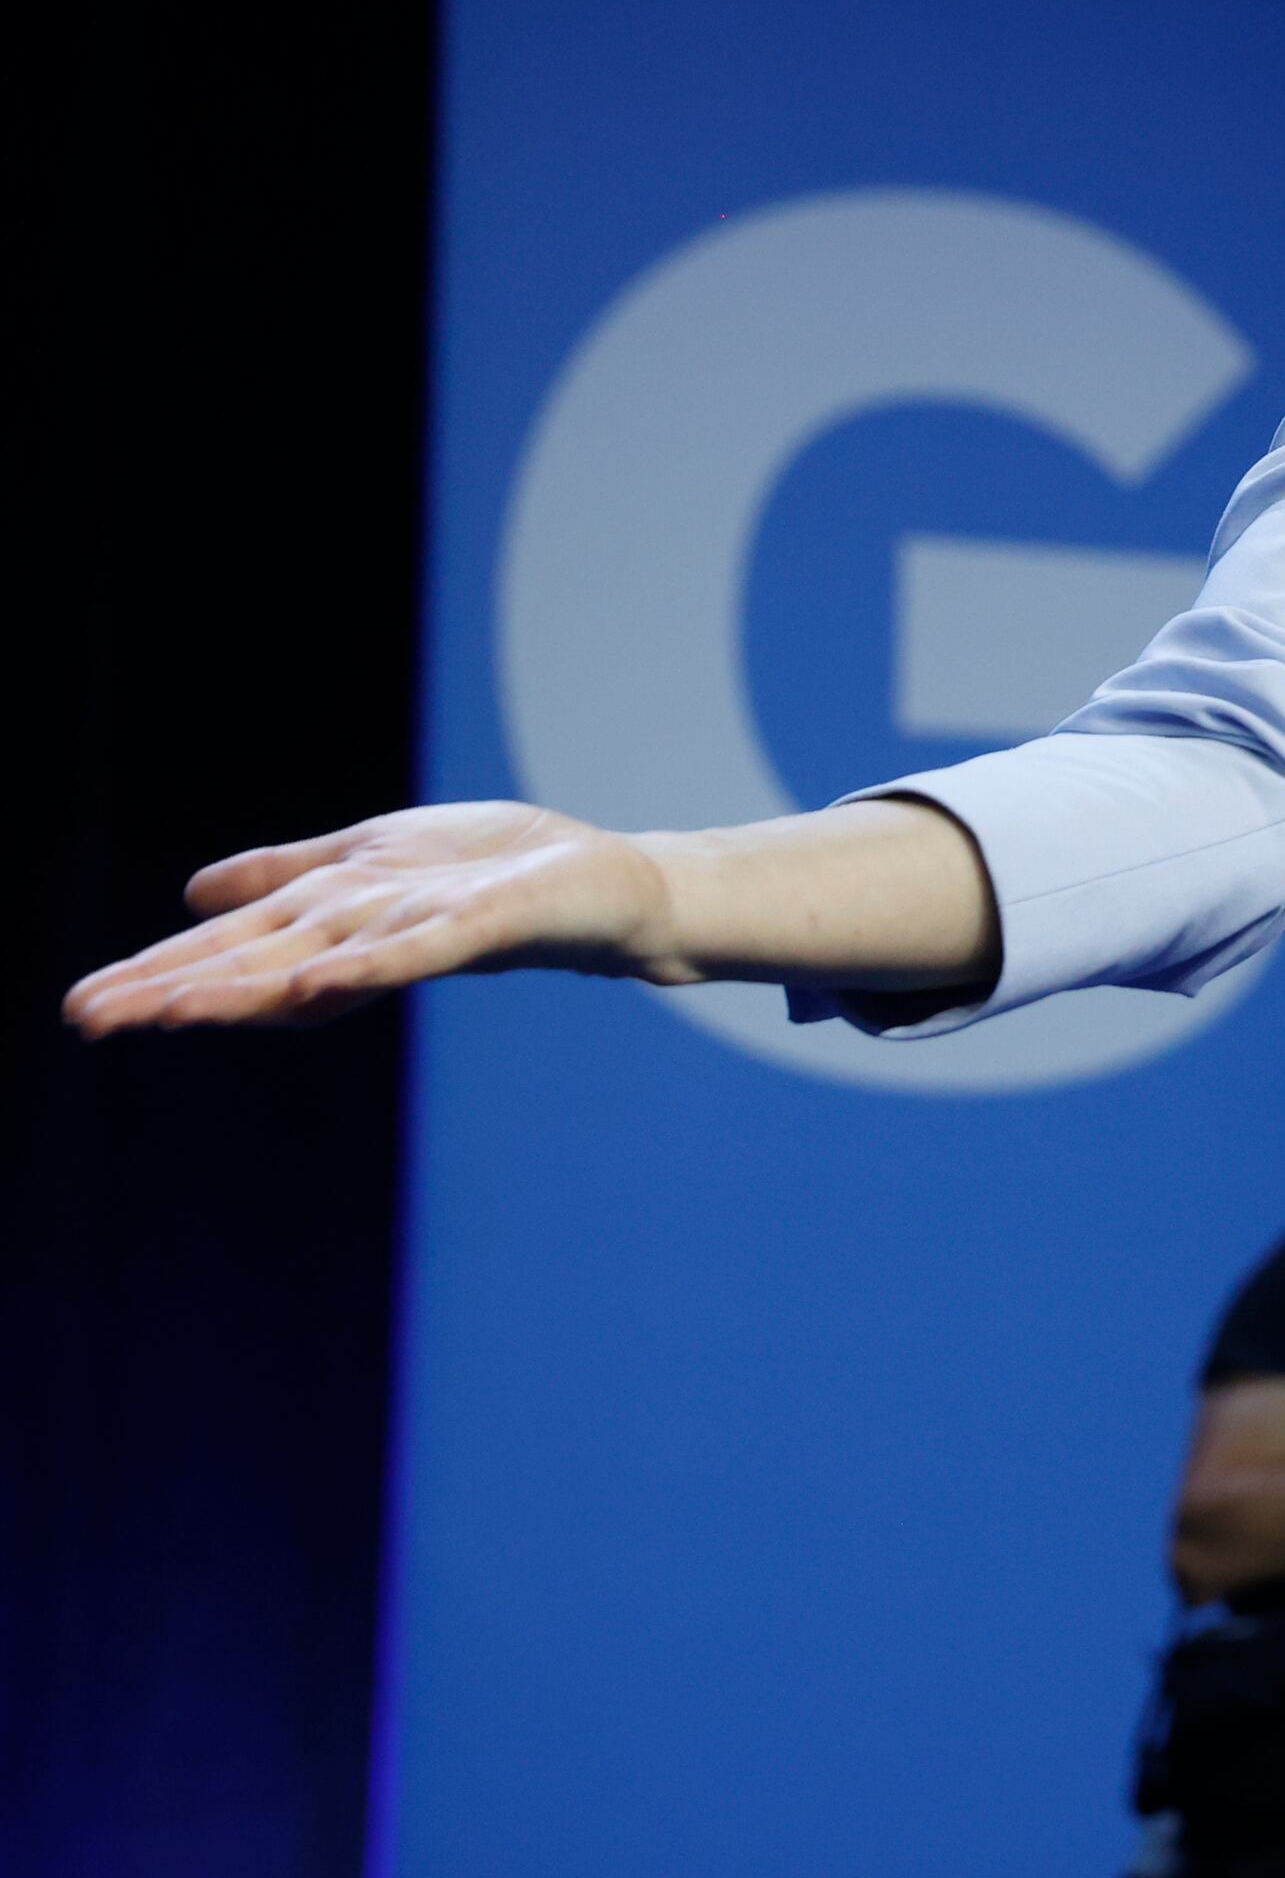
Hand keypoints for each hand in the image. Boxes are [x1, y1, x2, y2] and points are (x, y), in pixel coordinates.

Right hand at [62, 804, 681, 1036]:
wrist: (612, 890)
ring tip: (167, 1009)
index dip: (159, 975)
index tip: (81, 1006)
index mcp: (336, 918)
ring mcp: (422, 935)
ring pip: (317, 965)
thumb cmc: (501, 872)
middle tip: (86, 1021)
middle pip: (257, 967)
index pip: (232, 949)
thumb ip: (291, 877)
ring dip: (245, 988)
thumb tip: (192, 895)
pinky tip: (314, 980)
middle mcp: (368, 936)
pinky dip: (365, 964)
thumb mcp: (377, 856)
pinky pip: (414, 951)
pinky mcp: (482, 926)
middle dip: (173, 992)